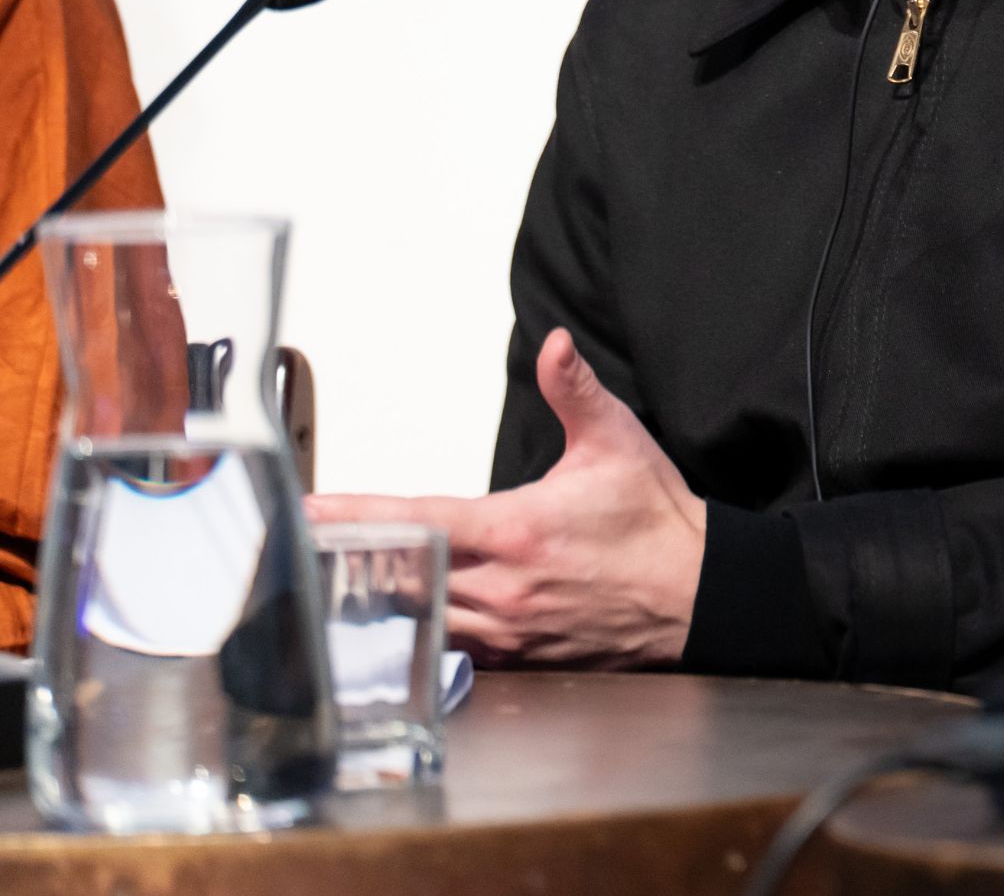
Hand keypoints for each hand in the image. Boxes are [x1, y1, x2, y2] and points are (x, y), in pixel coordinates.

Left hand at [310, 329, 708, 668]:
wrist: (702, 595)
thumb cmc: (657, 522)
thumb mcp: (618, 443)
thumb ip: (574, 391)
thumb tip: (554, 345)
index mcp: (518, 530)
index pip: (419, 520)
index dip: (358, 515)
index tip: (312, 509)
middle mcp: (505, 588)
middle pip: (402, 577)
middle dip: (350, 563)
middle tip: (301, 549)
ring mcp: (510, 631)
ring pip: (419, 621)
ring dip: (376, 603)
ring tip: (329, 586)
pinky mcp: (521, 658)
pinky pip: (453, 653)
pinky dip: (419, 637)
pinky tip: (394, 626)